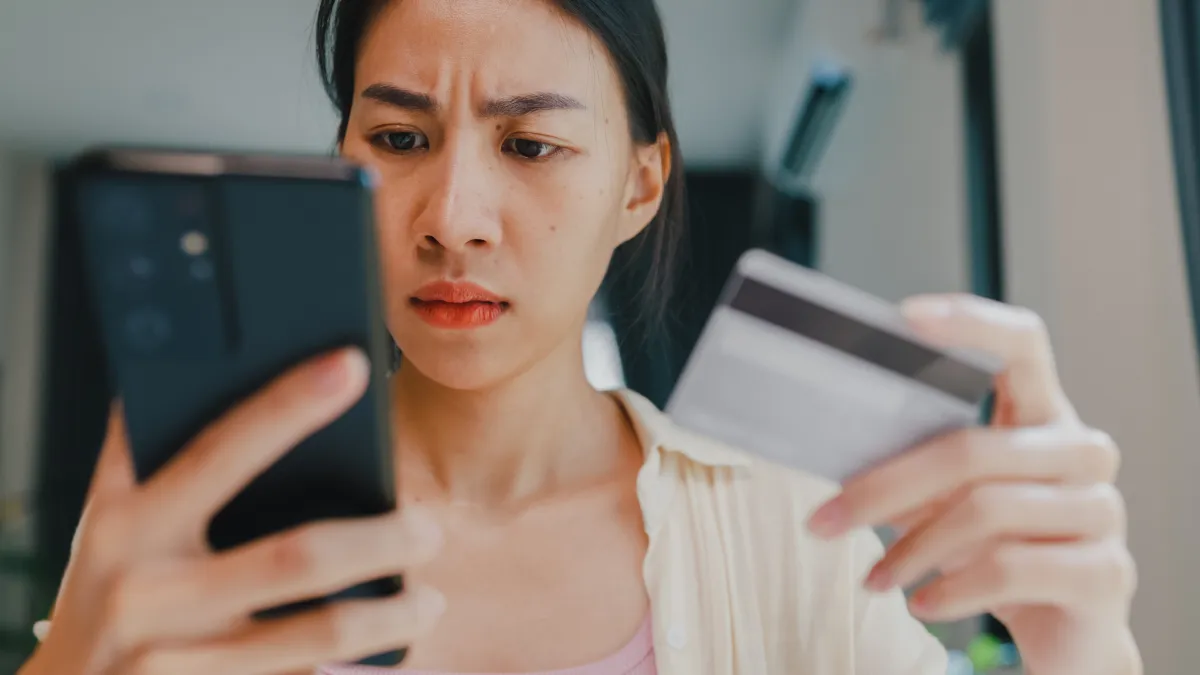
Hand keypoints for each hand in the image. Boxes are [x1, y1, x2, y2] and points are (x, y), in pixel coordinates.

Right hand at [19, 348, 444, 674]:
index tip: (352, 365)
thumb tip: (198, 360)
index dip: (287, 404)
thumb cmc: (103, 591)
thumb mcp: (107, 521)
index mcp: (128, 524)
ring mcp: (176, 659)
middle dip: (383, 540)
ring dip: (389, 615)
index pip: (219, 449)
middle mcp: (147, 591)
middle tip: (429, 528)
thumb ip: (146, 454)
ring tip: (428, 599)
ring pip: (318, 632)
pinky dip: (352, 663)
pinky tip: (386, 645)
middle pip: (298, 556)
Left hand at [806, 295, 1139, 674]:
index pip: (1022, 345)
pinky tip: (923, 604)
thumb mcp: (951, 499)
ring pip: (984, 512)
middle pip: (971, 449)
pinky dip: (951, 590)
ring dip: (911, 552)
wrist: (1065, 628)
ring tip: (874, 578)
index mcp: (1042, 415)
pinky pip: (1009, 569)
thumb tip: (835, 445)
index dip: (970, 324)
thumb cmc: (997, 547)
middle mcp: (1081, 451)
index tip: (905, 318)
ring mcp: (1101, 510)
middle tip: (825, 520)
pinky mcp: (1105, 572)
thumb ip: (915, 464)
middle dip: (884, 489)